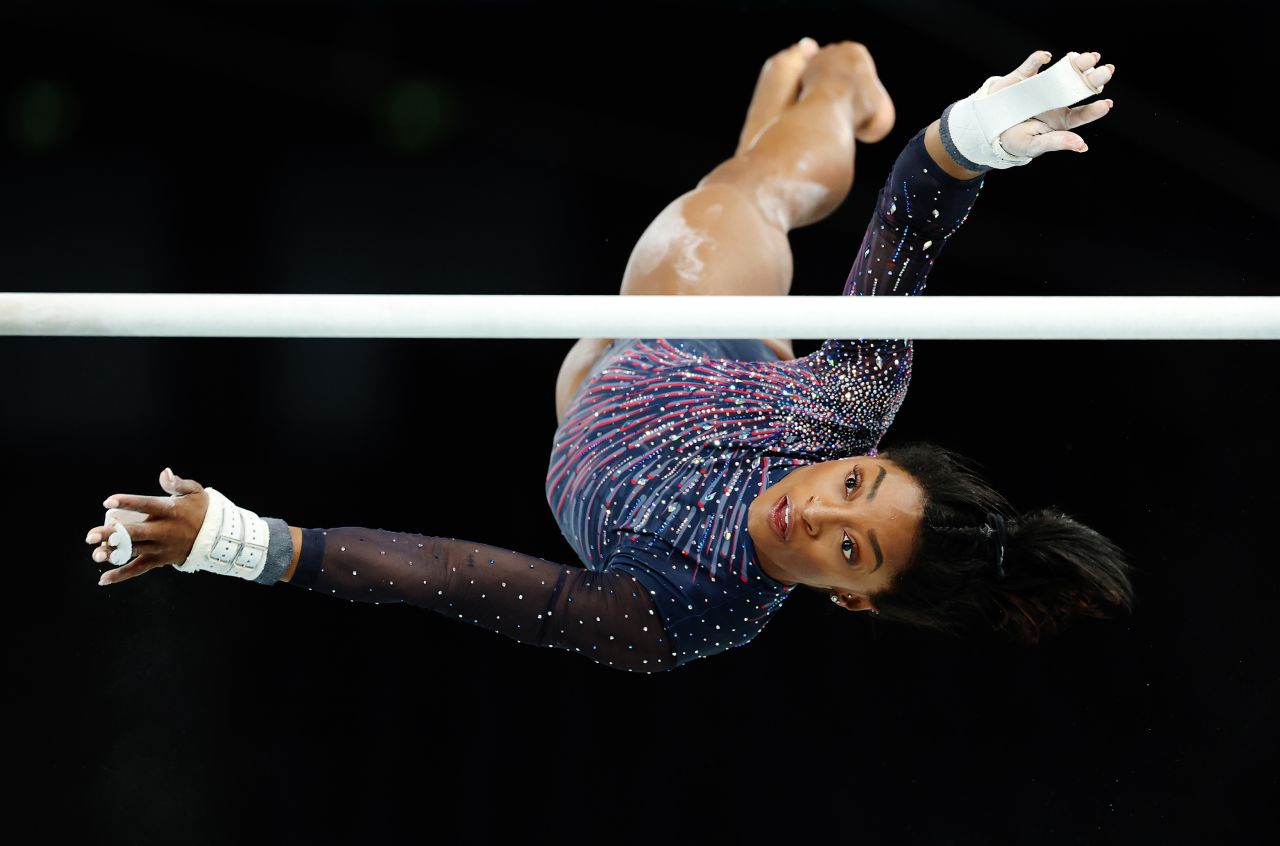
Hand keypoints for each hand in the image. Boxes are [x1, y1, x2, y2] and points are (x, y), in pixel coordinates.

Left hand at [85, 467, 208, 585]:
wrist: (217, 536)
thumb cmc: (200, 508)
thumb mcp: (194, 491)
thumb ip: (177, 483)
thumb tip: (164, 473)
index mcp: (170, 511)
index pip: (146, 505)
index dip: (127, 503)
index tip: (108, 502)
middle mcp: (164, 530)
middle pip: (134, 533)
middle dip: (111, 535)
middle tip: (90, 536)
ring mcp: (161, 547)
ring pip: (134, 551)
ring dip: (113, 554)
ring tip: (95, 554)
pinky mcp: (160, 560)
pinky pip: (139, 569)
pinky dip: (122, 575)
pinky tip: (103, 579)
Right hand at [988, 49, 1114, 157]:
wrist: (987, 128)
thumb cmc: (1014, 140)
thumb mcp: (1033, 145)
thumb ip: (1056, 142)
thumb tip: (1082, 146)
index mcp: (1061, 119)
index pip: (1082, 113)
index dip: (1095, 110)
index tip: (1106, 104)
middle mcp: (1056, 99)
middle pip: (1079, 87)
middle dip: (1095, 78)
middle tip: (1107, 71)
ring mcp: (1042, 86)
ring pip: (1063, 72)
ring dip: (1077, 63)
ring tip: (1090, 58)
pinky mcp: (1023, 77)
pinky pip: (1032, 65)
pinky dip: (1038, 59)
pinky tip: (1046, 57)